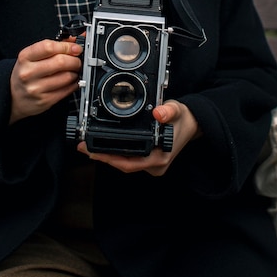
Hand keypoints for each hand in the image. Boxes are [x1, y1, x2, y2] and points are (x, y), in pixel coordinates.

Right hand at [9, 38, 82, 123]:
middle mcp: (28, 72)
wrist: (14, 96)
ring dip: (75, 73)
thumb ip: (54, 46)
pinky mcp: (44, 101)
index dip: (66, 46)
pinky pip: (67, 90)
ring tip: (73, 71)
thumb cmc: (27, 72)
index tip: (75, 48)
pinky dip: (74, 84)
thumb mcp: (34, 56)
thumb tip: (75, 40)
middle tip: (77, 60)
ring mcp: (35, 88)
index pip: (48, 47)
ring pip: (66, 77)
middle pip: (60, 62)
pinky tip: (71, 82)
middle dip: (75, 60)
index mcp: (25, 57)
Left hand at [77, 99, 199, 176]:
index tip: (93, 151)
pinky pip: (129, 161)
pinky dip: (116, 155)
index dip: (110, 158)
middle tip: (83, 148)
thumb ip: (168, 111)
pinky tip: (104, 147)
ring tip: (89, 147)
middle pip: (123, 165)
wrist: (193, 124)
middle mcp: (155, 165)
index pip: (130, 163)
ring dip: (107, 156)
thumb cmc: (183, 119)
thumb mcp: (177, 110)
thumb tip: (158, 113)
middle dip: (103, 157)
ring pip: (125, 164)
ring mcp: (152, 165)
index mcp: (160, 158)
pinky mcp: (149, 161)